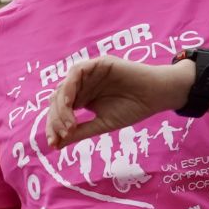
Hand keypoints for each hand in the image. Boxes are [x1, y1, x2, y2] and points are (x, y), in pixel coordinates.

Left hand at [46, 56, 194, 148]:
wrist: (155, 96)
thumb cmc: (132, 109)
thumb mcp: (101, 124)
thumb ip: (80, 131)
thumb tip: (57, 144)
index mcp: (82, 98)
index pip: (59, 110)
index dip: (53, 127)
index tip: (54, 144)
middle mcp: (82, 85)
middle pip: (57, 99)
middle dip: (55, 119)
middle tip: (63, 135)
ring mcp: (89, 74)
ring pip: (64, 87)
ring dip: (62, 107)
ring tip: (69, 125)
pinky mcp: (98, 64)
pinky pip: (77, 72)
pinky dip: (70, 87)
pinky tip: (71, 103)